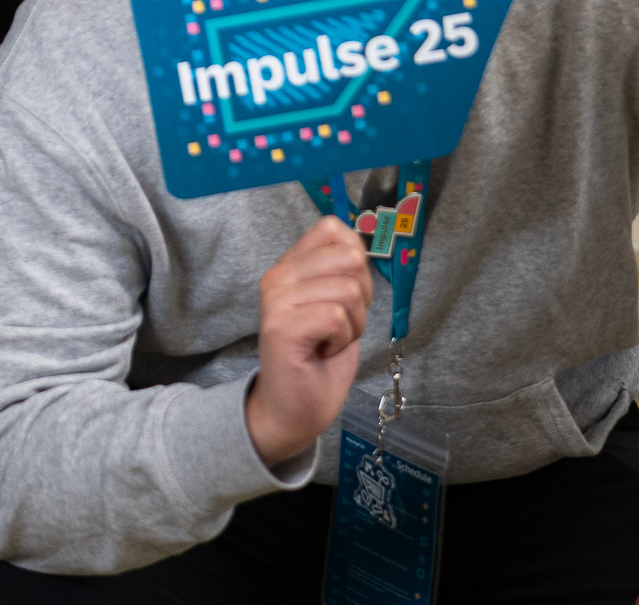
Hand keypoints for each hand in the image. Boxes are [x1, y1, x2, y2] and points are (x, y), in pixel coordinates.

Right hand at [244, 215, 370, 467]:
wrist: (292, 410)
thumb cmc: (318, 361)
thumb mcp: (336, 307)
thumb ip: (341, 274)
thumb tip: (359, 248)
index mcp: (290, 265)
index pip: (332, 228)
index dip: (356, 261)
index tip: (347, 296)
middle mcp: (278, 274)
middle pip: (349, 258)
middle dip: (361, 297)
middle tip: (340, 325)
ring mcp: (277, 299)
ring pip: (348, 290)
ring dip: (353, 324)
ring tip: (330, 340)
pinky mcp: (281, 325)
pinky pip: (336, 317)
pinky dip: (342, 340)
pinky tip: (323, 351)